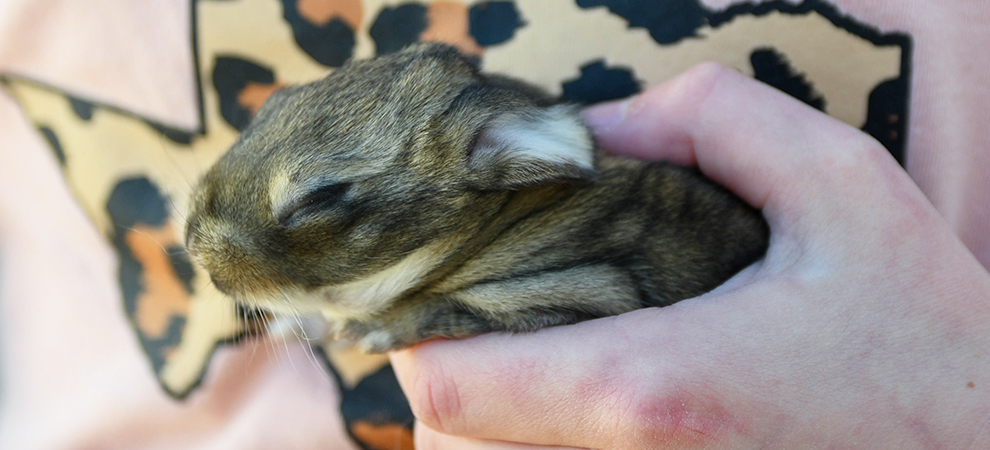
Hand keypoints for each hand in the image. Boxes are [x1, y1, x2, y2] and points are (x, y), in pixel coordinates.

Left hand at [389, 63, 989, 448]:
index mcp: (650, 388)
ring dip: (486, 418)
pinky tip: (572, 406)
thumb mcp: (843, 189)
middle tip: (494, 311)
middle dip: (452, 369)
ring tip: (533, 357)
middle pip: (448, 440)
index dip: (424, 327)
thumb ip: (709, 123)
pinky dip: (527, 444)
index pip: (445, 384)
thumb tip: (589, 136)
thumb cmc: (929, 339)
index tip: (453, 283)